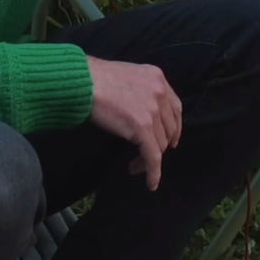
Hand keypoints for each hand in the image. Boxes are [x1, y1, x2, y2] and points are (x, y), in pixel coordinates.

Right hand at [87, 56, 182, 190]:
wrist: (84, 82)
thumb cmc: (97, 80)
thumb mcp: (128, 76)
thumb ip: (141, 90)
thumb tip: (141, 111)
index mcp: (158, 77)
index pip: (175, 108)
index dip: (173, 127)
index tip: (169, 141)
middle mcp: (160, 92)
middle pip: (169, 128)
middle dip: (161, 145)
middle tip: (148, 157)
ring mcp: (153, 109)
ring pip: (161, 144)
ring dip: (151, 159)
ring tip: (135, 166)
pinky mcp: (142, 127)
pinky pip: (153, 156)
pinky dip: (153, 172)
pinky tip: (150, 183)